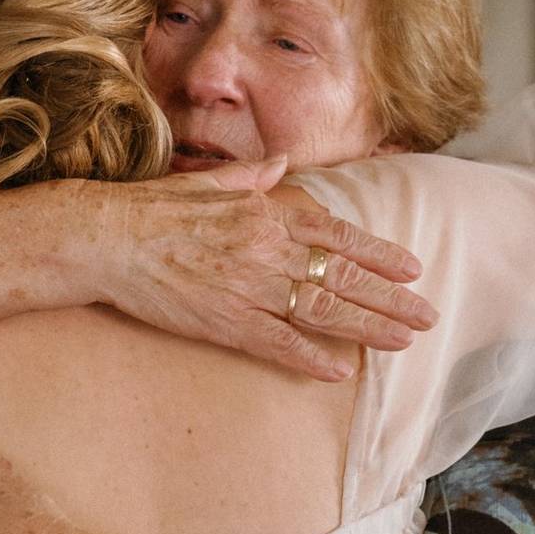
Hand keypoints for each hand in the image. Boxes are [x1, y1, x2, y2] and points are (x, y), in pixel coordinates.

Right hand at [93, 156, 437, 382]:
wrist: (106, 238)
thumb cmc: (152, 208)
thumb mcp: (208, 183)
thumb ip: (252, 176)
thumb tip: (281, 163)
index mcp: (265, 214)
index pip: (336, 235)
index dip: (377, 253)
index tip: (411, 267)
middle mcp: (266, 249)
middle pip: (341, 277)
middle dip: (390, 298)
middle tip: (428, 315)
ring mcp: (247, 287)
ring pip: (320, 311)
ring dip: (367, 327)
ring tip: (403, 341)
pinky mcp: (223, 321)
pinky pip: (276, 342)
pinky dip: (309, 357)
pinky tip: (339, 370)